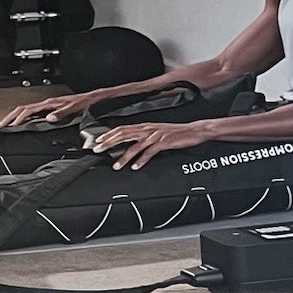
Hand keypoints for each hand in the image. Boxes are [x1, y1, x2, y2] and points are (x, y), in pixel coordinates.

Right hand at [0, 91, 96, 127]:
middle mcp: (46, 104)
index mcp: (49, 104)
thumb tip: (49, 118)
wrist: (92, 99)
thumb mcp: (74, 108)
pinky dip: (23, 118)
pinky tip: (22, 125)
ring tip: (6, 126)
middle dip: (9, 118)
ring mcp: (47, 107)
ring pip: (25, 110)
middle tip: (0, 127)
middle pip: (22, 109)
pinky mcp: (50, 109)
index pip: (28, 110)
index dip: (18, 118)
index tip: (10, 126)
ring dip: (14, 117)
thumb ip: (61, 113)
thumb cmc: (84, 102)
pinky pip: (32, 113)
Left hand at [89, 118, 210, 169]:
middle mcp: (147, 129)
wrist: (194, 131)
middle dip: (109, 143)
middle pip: (123, 135)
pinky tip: (135, 167)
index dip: (108, 134)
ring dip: (123, 157)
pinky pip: (149, 152)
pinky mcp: (163, 143)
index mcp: (144, 126)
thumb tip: (131, 143)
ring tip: (115, 166)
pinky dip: (141, 160)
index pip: (122, 128)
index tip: (98, 141)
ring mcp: (155, 136)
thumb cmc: (176, 133)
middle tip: (98, 150)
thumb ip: (144, 136)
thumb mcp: (157, 132)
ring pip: (134, 146)